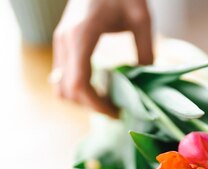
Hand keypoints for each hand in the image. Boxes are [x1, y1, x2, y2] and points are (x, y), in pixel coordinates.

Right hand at [51, 0, 153, 115]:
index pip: (79, 85)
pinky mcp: (63, 42)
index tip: (116, 112)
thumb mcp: (142, 18)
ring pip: (61, 85)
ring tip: (109, 100)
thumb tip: (147, 79)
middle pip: (67, 90)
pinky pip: (63, 75)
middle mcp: (64, 41)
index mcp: (81, 36)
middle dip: (91, 106)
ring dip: (82, 99)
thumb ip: (145, 50)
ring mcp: (60, 42)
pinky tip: (101, 85)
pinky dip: (78, 87)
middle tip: (117, 110)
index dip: (96, 105)